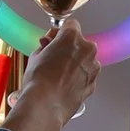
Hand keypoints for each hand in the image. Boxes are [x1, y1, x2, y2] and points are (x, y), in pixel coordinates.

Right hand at [15, 16, 99, 130]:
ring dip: (75, 63)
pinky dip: (79, 78)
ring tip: (58, 75)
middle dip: (69, 49)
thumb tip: (49, 46)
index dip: (59, 33)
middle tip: (53, 59)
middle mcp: (87, 49)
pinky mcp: (93, 83)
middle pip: (80, 42)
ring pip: (85, 59)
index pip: (71, 25)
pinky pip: (87, 75)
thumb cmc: (39, 81)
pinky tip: (64, 84)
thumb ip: (47, 46)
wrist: (45, 105)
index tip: (53, 41)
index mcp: (72, 37)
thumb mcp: (36, 55)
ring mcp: (93, 67)